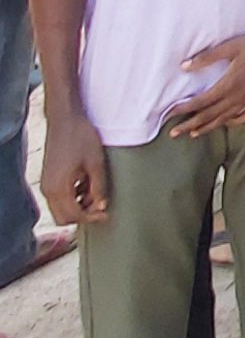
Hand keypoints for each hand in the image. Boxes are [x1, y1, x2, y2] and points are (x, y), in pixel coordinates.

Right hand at [39, 109, 108, 223]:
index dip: (91, 218)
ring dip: (78, 207)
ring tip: (96, 195)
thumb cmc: (81, 137)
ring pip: (60, 208)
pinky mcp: (49, 178)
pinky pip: (59, 198)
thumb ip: (98, 187)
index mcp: (58, 187)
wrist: (65, 119)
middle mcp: (48, 189)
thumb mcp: (95, 163)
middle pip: (63, 217)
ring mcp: (46, 184)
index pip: (73, 215)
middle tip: (101, 207)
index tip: (105, 214)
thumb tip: (101, 206)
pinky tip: (87, 187)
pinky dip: (72, 198)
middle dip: (83, 216)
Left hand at [167, 20, 244, 136]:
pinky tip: (224, 123)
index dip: (184, 108)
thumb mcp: (231, 46)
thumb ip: (207, 58)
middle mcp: (239, 96)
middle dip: (189, 125)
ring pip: (225, 119)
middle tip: (173, 133)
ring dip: (207, 127)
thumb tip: (184, 67)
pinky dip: (231, 123)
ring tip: (193, 134)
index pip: (201, 101)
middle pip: (209, 115)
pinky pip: (243, 117)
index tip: (169, 113)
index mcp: (230, 83)